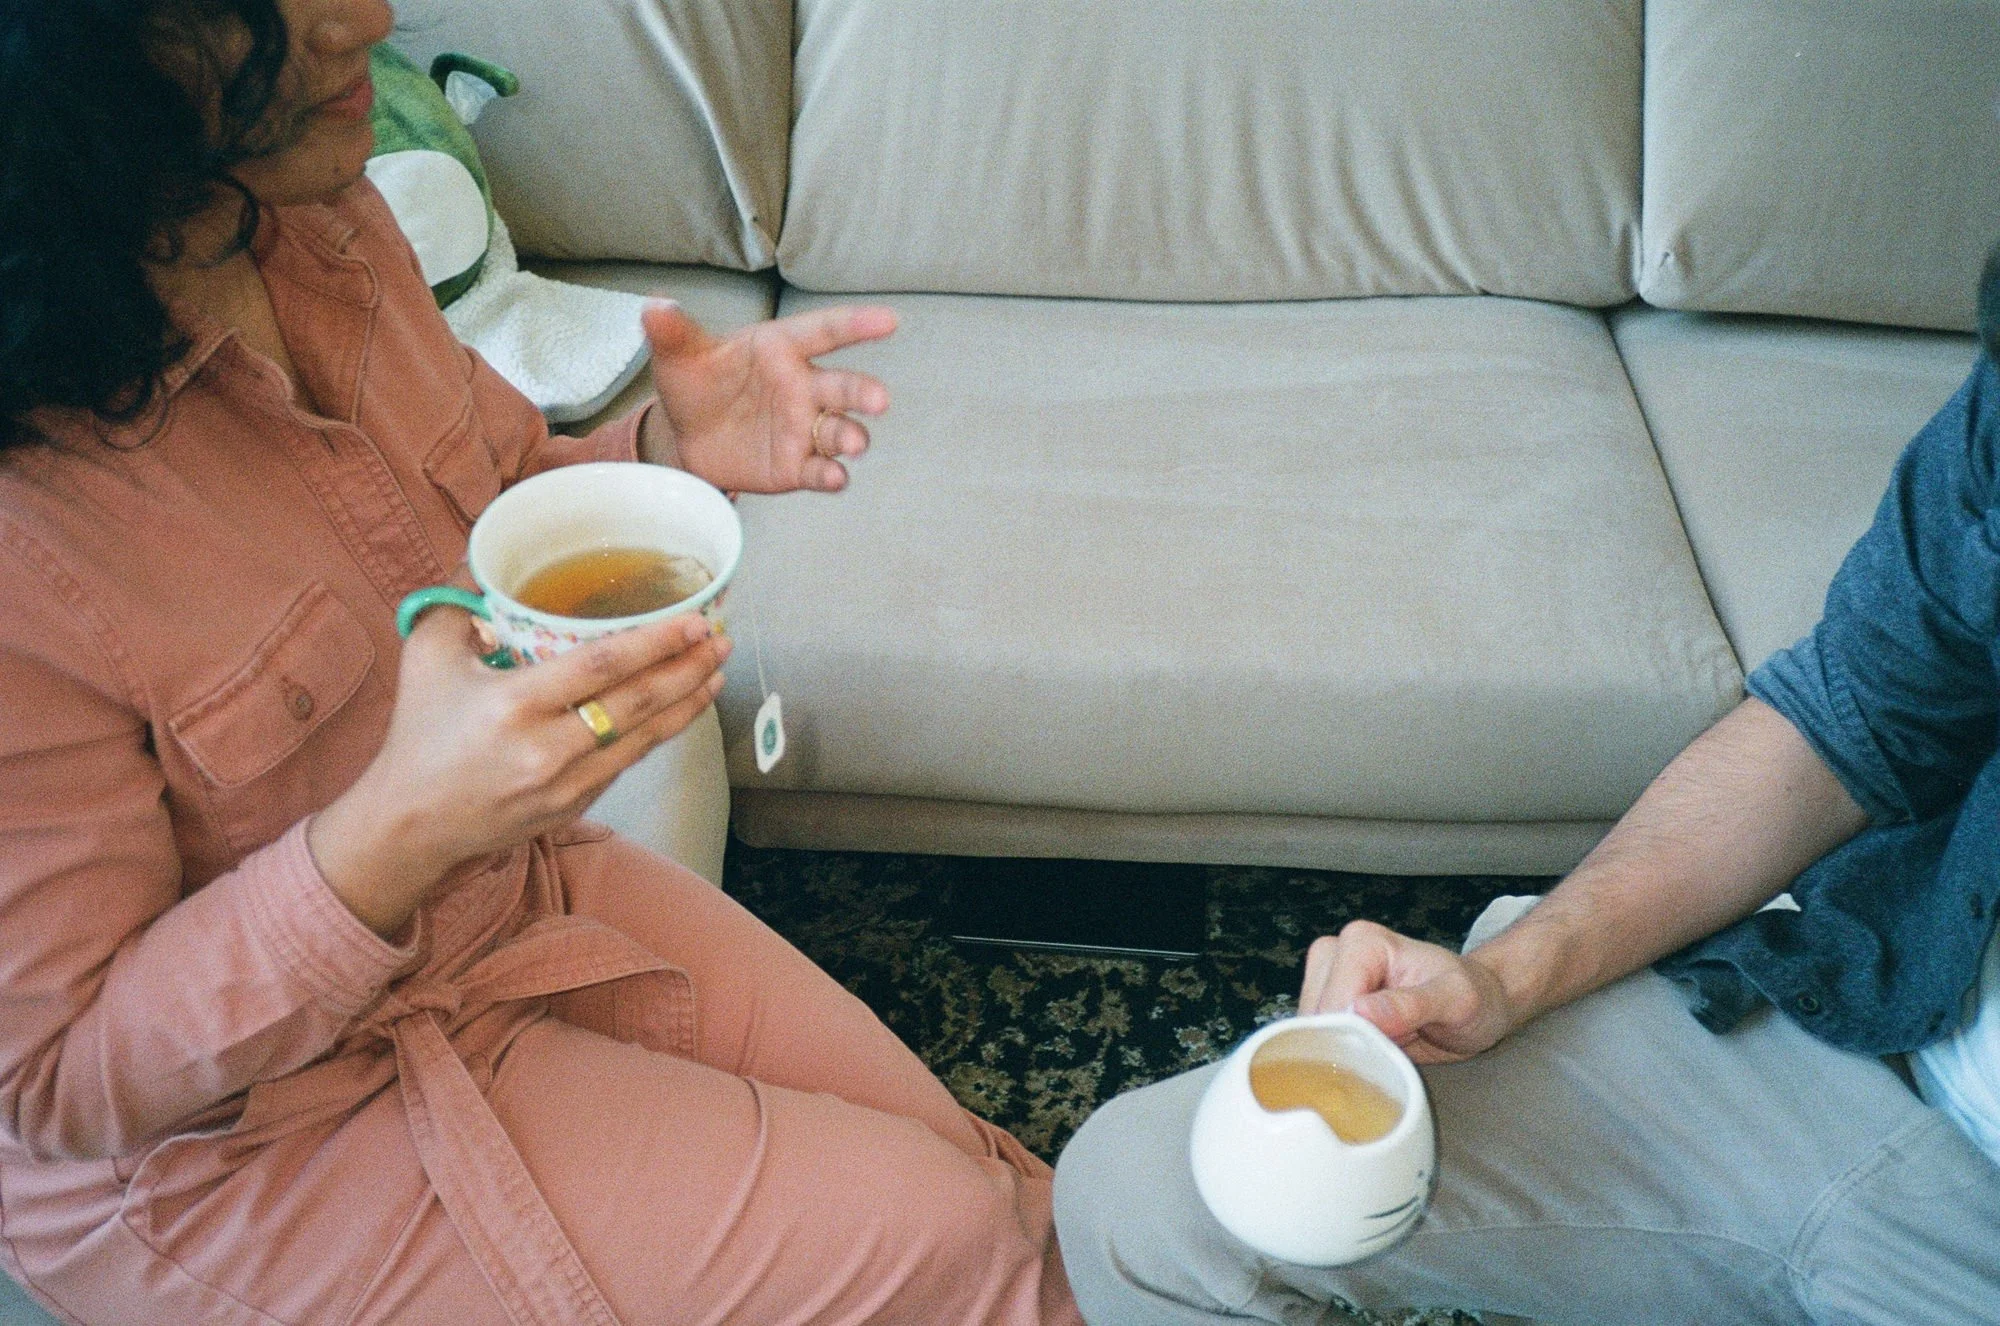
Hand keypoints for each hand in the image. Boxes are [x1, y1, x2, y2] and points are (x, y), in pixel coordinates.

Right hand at [307, 609, 730, 936]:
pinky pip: (627, 761)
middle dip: (687, 669)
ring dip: (686, 704)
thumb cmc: (419, 732)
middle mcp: (546, 748)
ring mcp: (565, 783)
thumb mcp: (427, 656)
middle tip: (720, 640)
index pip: (602, 667)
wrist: (410, 823)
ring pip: (644, 738)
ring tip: (715, 671)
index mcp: (513, 705)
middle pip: (637, 704)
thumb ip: (460, 602)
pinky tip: (678, 708)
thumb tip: (489, 555)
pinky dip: (657, 733)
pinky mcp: (574, 805)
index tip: (694, 622)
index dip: (656, 643)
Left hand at [639, 301, 896, 493]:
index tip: (889, 321)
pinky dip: (830, 475)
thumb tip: (654, 306)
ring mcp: (804, 428)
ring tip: (853, 445)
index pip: (824, 332)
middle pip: (843, 386)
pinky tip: (834, 477)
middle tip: (879, 401)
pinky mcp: (797, 466)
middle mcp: (803, 387)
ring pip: (839, 431)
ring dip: (851, 437)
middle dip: (863, 393)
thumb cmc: (695, 385)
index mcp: (781, 348)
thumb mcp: (679, 356)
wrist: (686, 438)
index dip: (856, 325)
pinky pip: (819, 470)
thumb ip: (673, 332)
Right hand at [1298, 920, 1518, 1063]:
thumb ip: (1411, 1006)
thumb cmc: (1474, 996)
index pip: (1333, 1002)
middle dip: (1349, 1044)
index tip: (1391, 1048)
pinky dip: (1342, 1053)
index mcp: (1363, 942)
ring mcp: (1328, 978)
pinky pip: (1318, 1037)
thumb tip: (1360, 1013)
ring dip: (1345, 1051)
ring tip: (1388, 1045)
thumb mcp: (1457, 1001)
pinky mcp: (1328, 1002)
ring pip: (1311, 1031)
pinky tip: (1373, 1050)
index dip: (1357, 1036)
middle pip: (1316, 1017)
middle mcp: (1336, 952)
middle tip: (1394, 1047)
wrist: (1482, 1002)